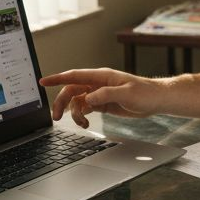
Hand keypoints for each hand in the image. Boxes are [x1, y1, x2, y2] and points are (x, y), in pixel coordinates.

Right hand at [38, 68, 160, 124]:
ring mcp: (99, 94)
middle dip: (62, 103)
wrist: (157, 101)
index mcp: (101, 76)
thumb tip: (87, 99)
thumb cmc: (145, 92)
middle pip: (71, 90)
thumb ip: (105, 95)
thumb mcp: (126, 93)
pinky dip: (82, 117)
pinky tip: (85, 124)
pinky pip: (85, 109)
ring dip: (74, 113)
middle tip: (56, 116)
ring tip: (80, 124)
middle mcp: (97, 84)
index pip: (74, 76)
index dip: (57, 78)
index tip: (43, 81)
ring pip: (77, 101)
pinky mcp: (102, 104)